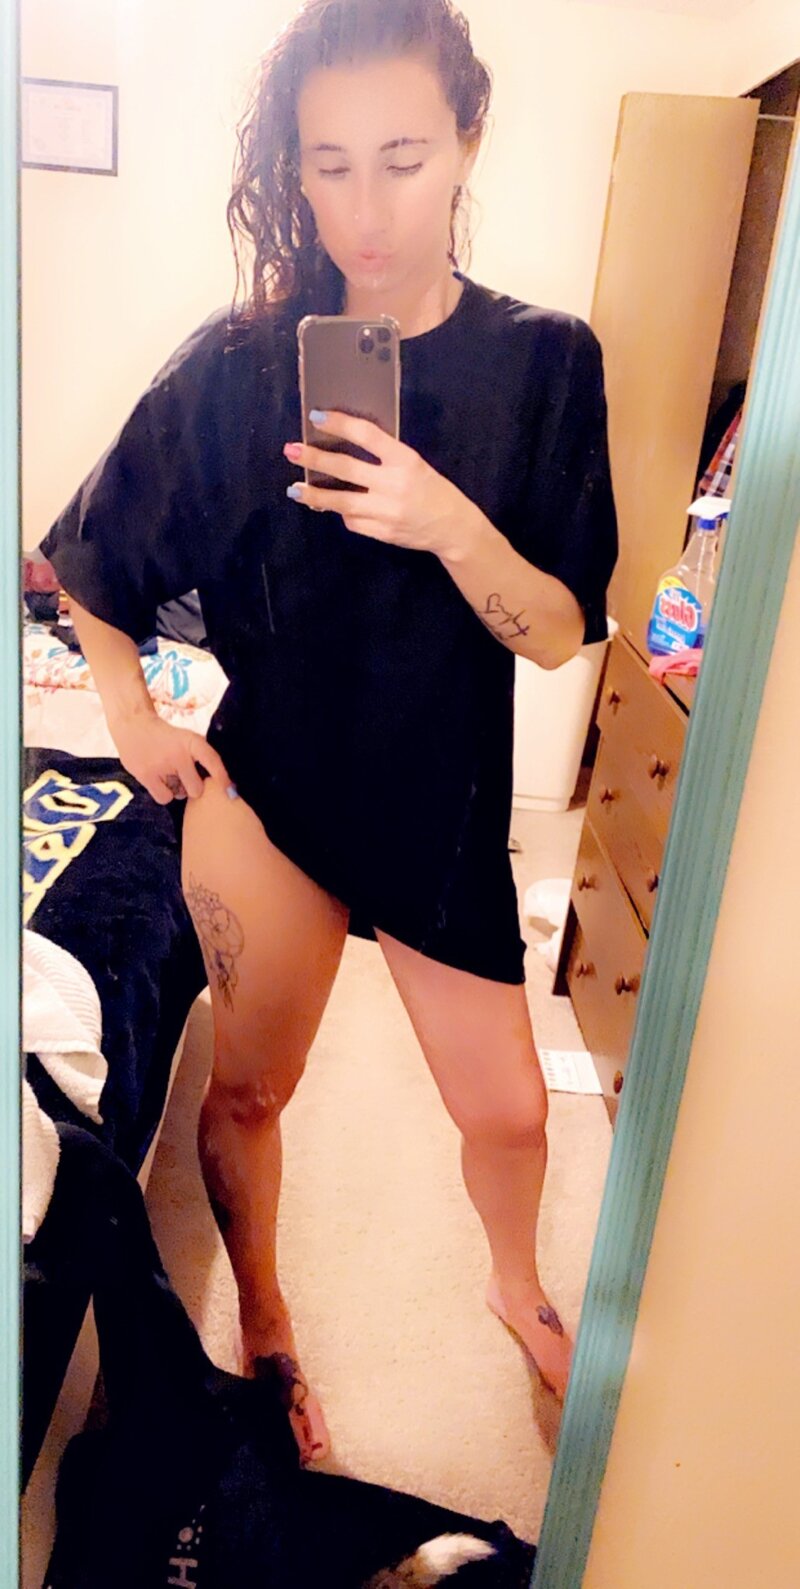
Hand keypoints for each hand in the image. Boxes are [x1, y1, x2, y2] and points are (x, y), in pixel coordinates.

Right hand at [109, 710, 235, 806]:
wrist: (133, 724)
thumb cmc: (166, 737)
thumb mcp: (186, 739)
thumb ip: (200, 758)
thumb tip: (220, 788)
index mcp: (192, 742)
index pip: (212, 761)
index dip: (223, 778)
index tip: (230, 792)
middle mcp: (179, 754)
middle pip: (196, 789)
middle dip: (192, 787)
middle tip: (183, 776)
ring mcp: (161, 765)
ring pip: (179, 795)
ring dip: (176, 789)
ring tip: (166, 773)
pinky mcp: (146, 775)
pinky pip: (164, 798)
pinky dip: (163, 793)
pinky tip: (157, 779)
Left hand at [283, 412, 475, 558]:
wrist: (452, 527)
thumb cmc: (431, 489)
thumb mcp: (414, 464)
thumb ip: (385, 457)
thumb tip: (344, 447)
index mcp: (405, 460)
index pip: (366, 435)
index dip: (339, 424)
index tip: (316, 417)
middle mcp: (394, 484)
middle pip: (345, 468)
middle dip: (314, 459)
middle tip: (291, 451)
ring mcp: (386, 511)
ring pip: (341, 501)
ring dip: (314, 495)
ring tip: (294, 489)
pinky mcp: (382, 532)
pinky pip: (353, 521)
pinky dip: (342, 513)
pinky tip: (334, 508)